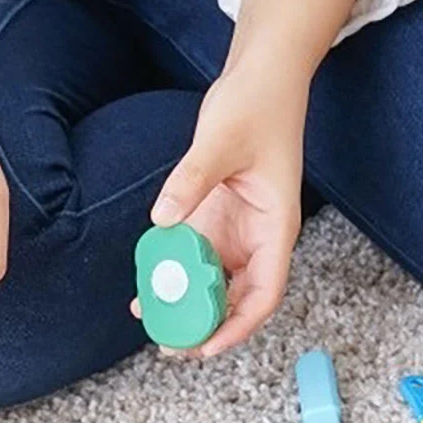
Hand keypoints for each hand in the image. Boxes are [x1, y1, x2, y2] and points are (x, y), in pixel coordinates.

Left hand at [141, 0, 369, 358]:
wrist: (260, 75)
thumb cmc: (257, 104)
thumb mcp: (221, 140)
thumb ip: (191, 180)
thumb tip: (162, 219)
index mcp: (276, 228)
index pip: (264, 294)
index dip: (238, 327)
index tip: (207, 347)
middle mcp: (259, 238)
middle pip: (237, 301)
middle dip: (206, 329)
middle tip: (169, 346)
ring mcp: (236, 232)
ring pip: (213, 285)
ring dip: (186, 307)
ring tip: (152, 323)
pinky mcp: (216, 220)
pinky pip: (194, 260)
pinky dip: (174, 277)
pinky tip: (146, 288)